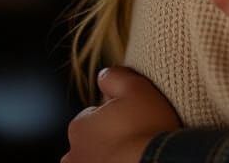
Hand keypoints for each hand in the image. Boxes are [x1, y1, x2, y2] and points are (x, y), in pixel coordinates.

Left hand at [63, 67, 179, 162]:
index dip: (114, 114)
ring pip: (94, 160)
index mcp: (79, 126)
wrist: (155, 162)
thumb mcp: (136, 88)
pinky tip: (129, 162)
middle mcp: (72, 155)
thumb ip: (115, 77)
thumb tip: (103, 75)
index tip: (131, 117)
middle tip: (132, 137)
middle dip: (106, 139)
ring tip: (131, 153)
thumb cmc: (146, 127)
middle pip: (91, 141)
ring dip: (107, 157)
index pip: (93, 116)